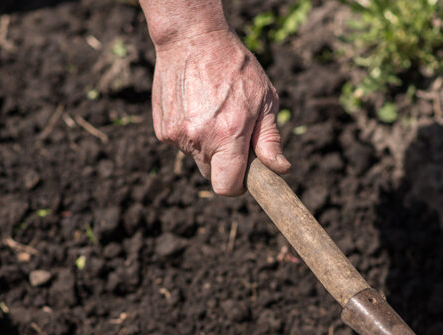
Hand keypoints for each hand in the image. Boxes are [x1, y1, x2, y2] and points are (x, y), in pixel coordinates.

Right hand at [151, 29, 289, 195]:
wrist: (192, 38)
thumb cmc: (236, 67)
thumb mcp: (265, 100)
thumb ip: (269, 139)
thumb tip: (280, 169)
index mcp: (228, 135)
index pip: (227, 186)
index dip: (237, 186)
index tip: (244, 176)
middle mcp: (199, 138)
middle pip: (211, 174)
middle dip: (223, 163)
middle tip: (232, 136)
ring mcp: (176, 135)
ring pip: (196, 157)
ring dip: (206, 144)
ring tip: (212, 111)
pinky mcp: (162, 128)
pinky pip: (181, 143)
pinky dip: (189, 133)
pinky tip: (196, 107)